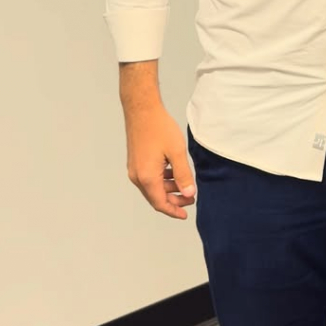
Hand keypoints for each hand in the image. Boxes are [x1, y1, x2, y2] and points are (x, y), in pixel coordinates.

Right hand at [124, 105, 196, 219]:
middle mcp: (137, 176)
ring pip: (153, 188)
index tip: (185, 214)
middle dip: (173, 200)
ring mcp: (135, 169)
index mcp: (147, 177)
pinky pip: (149, 178)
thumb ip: (183, 175)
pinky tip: (174, 173)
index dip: (173, 210)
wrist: (142, 111)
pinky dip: (162, 180)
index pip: (160, 203)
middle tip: (190, 199)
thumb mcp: (177, 152)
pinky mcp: (136, 162)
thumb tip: (188, 194)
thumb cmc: (159, 128)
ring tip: (185, 185)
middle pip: (156, 197)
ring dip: (168, 190)